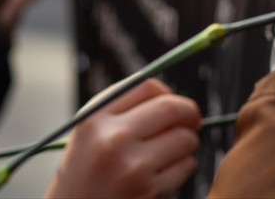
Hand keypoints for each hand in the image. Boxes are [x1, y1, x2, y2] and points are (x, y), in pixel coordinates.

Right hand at [46, 79, 199, 198]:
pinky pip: (185, 166)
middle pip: (171, 107)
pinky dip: (183, 167)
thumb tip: (169, 97)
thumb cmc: (83, 175)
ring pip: (184, 138)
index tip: (172, 105)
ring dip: (187, 144)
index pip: (146, 86)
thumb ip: (119, 110)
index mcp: (94, 118)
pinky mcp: (149, 190)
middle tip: (192, 122)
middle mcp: (113, 138)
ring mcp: (133, 165)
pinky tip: (164, 174)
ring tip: (171, 153)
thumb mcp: (87, 134)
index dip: (166, 94)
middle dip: (189, 114)